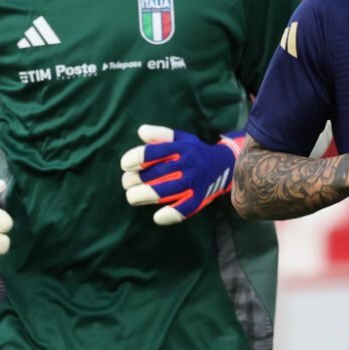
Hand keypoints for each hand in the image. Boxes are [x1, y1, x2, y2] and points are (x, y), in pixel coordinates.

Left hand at [120, 125, 243, 224]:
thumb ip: (160, 135)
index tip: (125, 165)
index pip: (155, 152)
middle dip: (135, 179)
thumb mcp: (181, 138)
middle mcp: (189, 164)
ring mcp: (194, 181)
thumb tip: (141, 131)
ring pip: (166, 191)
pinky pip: (185, 208)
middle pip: (157, 173)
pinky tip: (157, 217)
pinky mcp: (199, 197)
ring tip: (132, 197)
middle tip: (127, 182)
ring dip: (145, 195)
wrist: (223, 164)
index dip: (136, 158)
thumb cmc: (193, 151)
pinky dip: (172, 215)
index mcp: (182, 147)